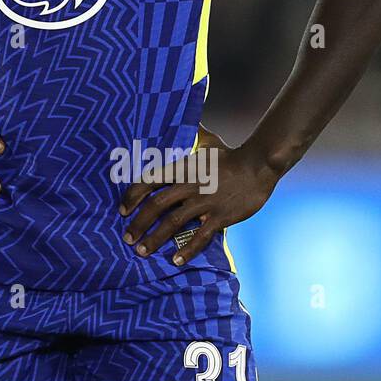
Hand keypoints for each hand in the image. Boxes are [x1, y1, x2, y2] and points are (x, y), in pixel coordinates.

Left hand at [118, 125, 279, 264]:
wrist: (258, 166)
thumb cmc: (230, 155)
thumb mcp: (208, 141)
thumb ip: (194, 134)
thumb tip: (189, 120)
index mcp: (182, 168)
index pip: (149, 181)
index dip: (132, 196)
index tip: (122, 210)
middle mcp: (188, 185)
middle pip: (155, 205)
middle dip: (138, 223)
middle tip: (127, 238)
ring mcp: (204, 201)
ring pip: (173, 223)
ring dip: (155, 239)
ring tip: (142, 252)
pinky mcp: (220, 216)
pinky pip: (200, 236)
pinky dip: (187, 249)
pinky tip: (175, 260)